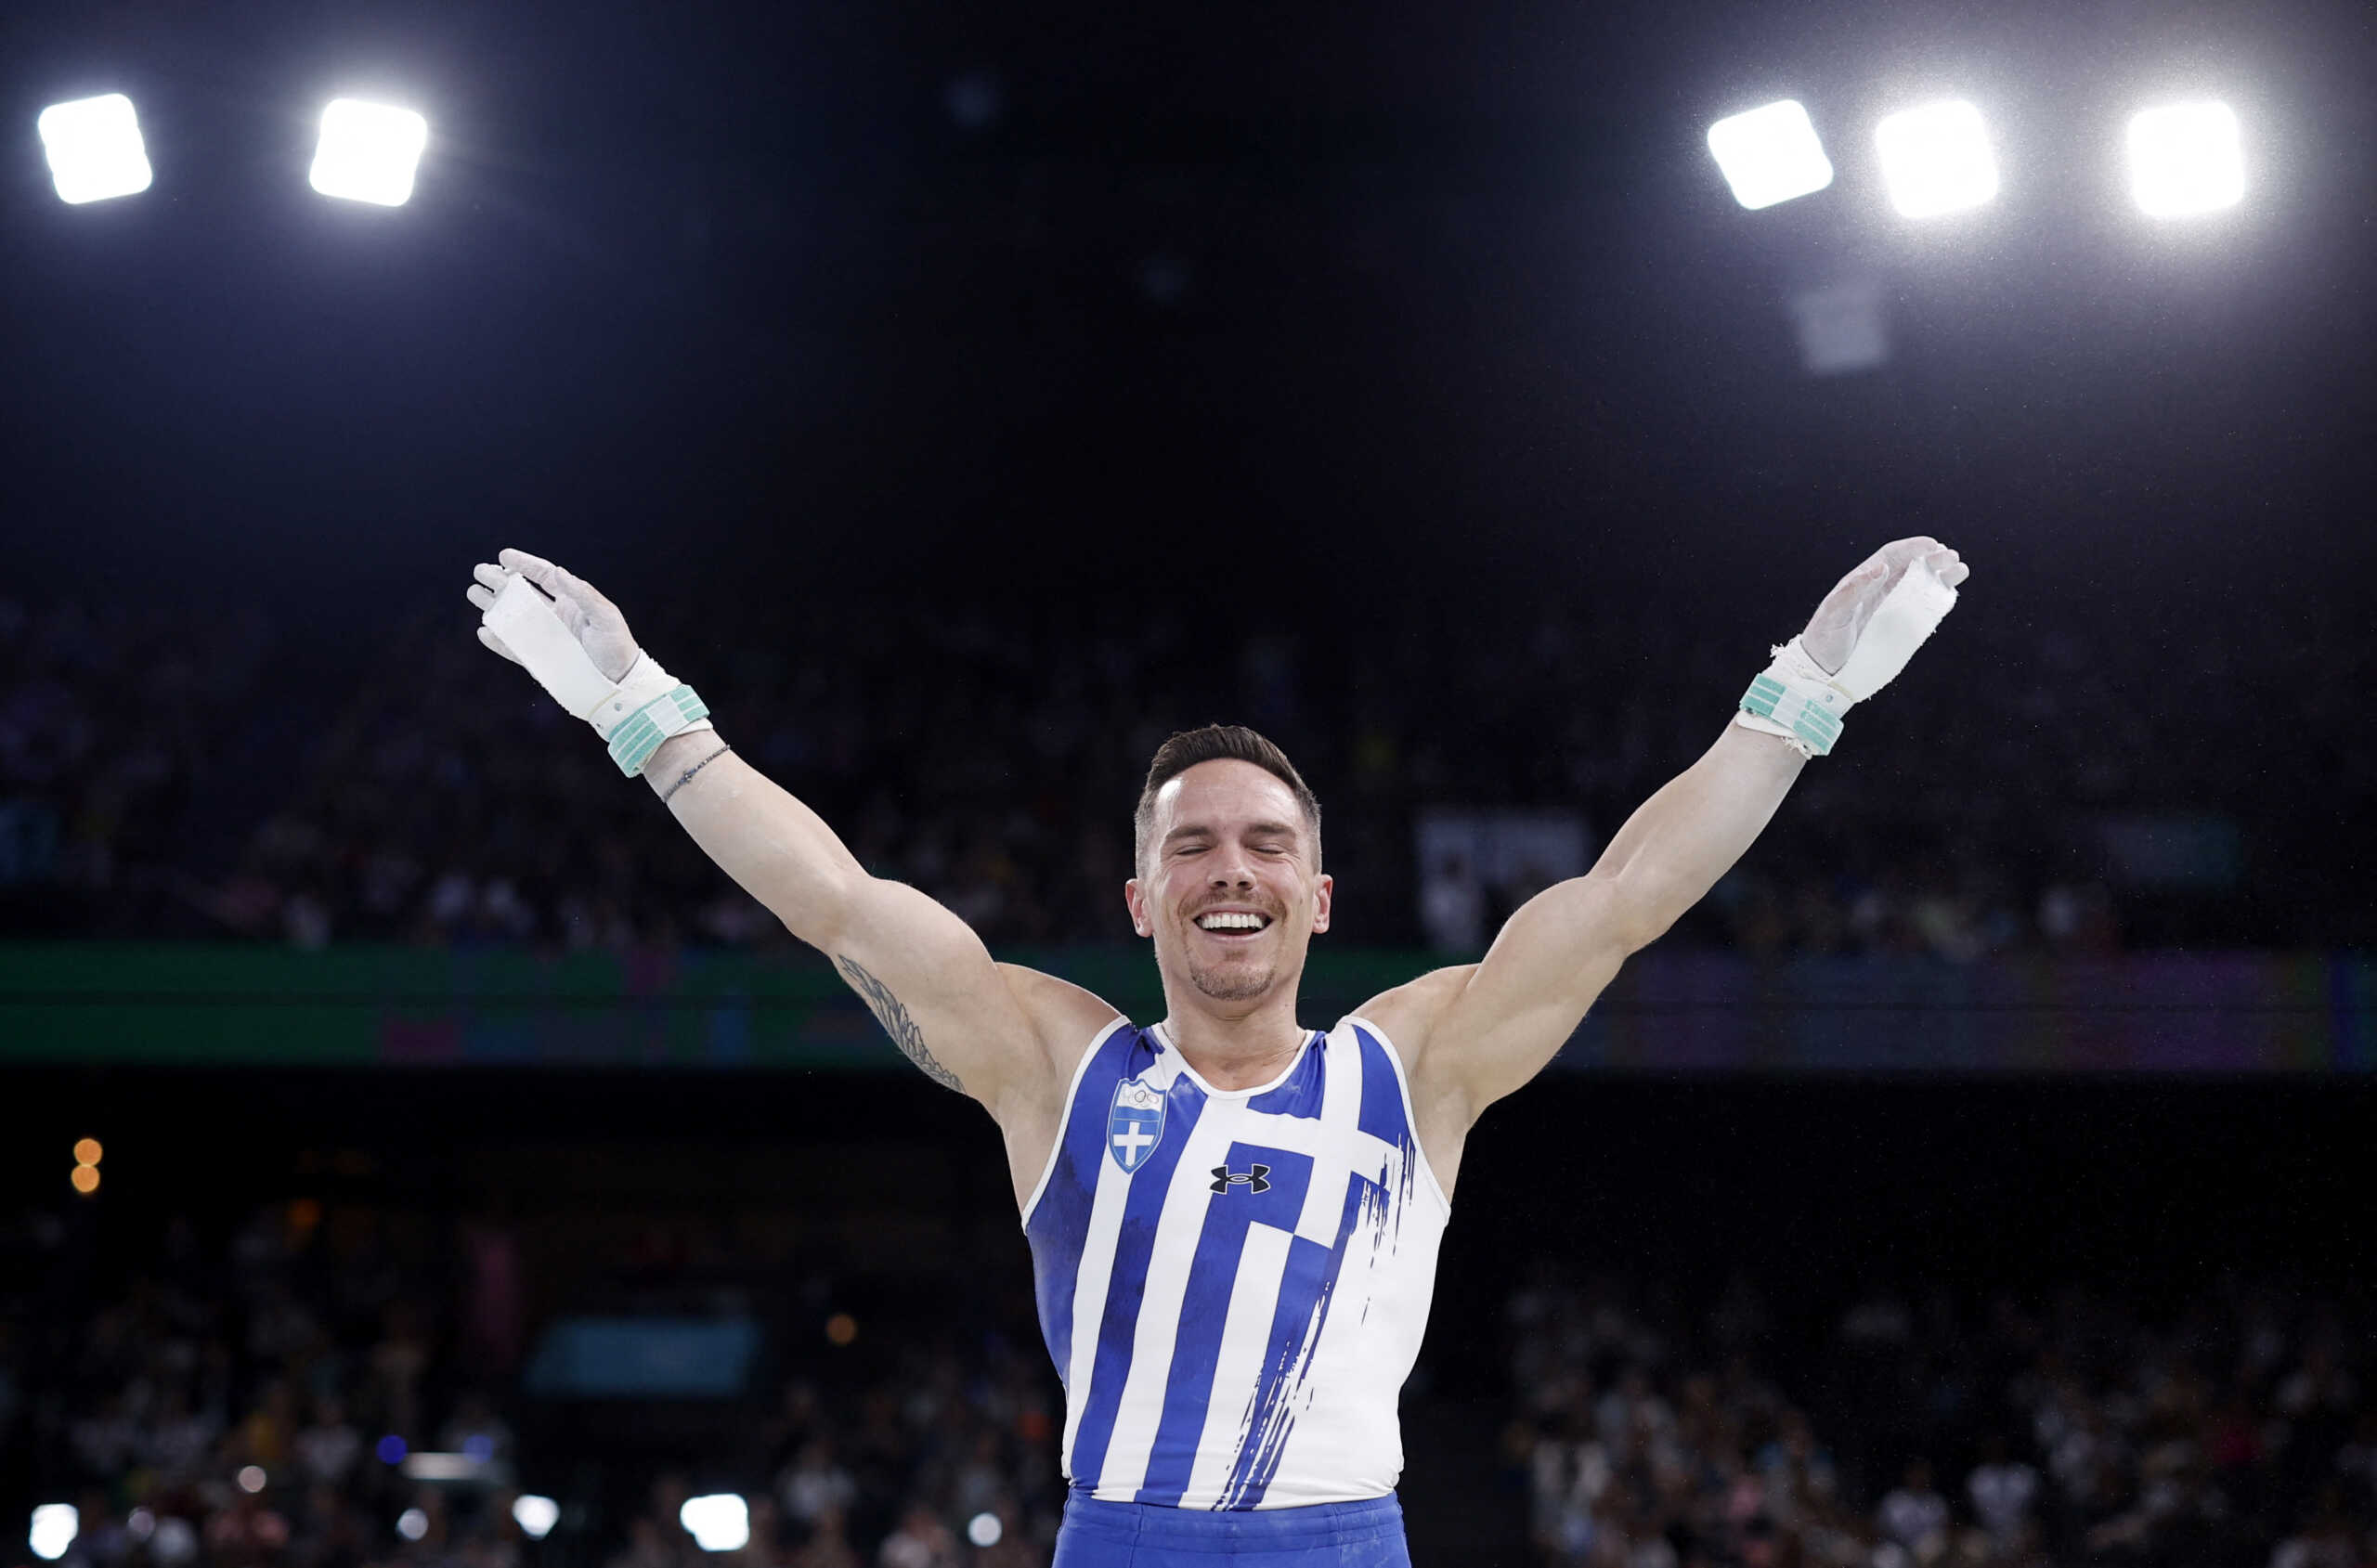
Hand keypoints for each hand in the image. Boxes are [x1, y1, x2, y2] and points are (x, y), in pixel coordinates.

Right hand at [465, 548, 641, 684]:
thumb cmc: (617, 646)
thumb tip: (558, 571)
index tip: (503, 556)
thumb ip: (583, 594)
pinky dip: (498, 641)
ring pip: (513, 617)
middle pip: (521, 593)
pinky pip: (514, 647)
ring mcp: (545, 637)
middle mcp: (555, 616)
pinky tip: (484, 631)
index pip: (544, 576)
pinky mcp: (539, 659)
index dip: (524, 564)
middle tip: (479, 570)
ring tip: (473, 593)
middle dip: (500, 581)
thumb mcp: (605, 617)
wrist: (618, 683)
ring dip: (493, 605)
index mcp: (572, 602)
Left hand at [1799, 536, 1967, 675]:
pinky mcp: (1899, 623)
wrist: (1823, 667)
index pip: (1892, 556)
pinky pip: (1922, 605)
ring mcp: (1891, 605)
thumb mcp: (1834, 612)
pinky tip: (1950, 591)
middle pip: (1912, 566)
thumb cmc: (1824, 637)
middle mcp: (1880, 588)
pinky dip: (1938, 596)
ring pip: (1921, 583)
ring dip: (1942, 574)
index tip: (1933, 544)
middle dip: (1933, 558)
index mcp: (1864, 580)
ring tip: (1960, 570)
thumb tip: (1879, 567)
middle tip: (1952, 557)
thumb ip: (1853, 590)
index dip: (1913, 547)